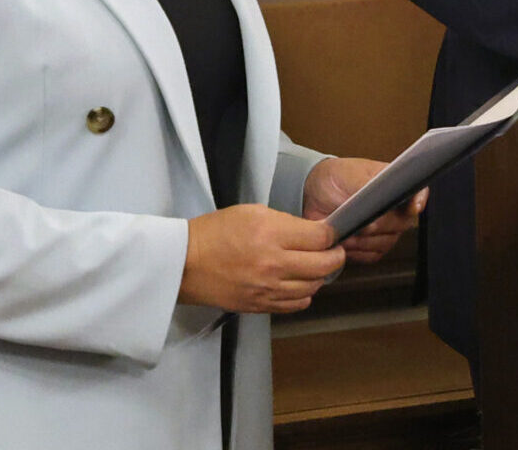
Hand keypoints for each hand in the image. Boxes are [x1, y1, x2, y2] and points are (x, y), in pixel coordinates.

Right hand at [179, 205, 342, 312]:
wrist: (181, 263)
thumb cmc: (215, 232)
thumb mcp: (252, 212)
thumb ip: (286, 223)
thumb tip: (312, 233)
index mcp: (272, 235)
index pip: (322, 238)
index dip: (332, 235)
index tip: (331, 234)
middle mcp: (274, 264)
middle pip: (325, 265)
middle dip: (335, 256)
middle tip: (333, 251)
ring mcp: (267, 288)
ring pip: (314, 287)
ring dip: (320, 277)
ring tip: (314, 267)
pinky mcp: (258, 305)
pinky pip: (295, 305)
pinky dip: (303, 295)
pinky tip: (298, 285)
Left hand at [300, 157, 425, 264]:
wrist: (314, 193)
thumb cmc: (337, 178)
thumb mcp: (352, 175)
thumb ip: (371, 187)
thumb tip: (384, 200)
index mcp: (397, 186)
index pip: (419, 194)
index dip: (418, 201)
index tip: (411, 207)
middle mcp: (395, 209)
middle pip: (402, 224)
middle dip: (379, 225)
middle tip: (361, 221)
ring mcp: (384, 229)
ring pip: (386, 242)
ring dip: (364, 240)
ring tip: (347, 230)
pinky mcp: (371, 246)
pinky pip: (371, 256)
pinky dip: (357, 251)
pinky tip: (345, 240)